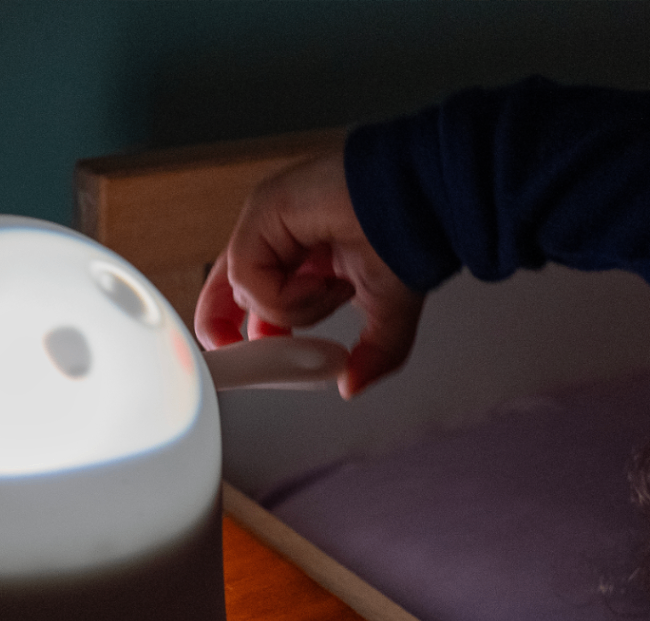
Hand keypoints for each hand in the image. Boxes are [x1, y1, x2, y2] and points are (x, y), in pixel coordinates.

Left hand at [194, 149, 425, 398]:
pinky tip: (326, 281)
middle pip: (226, 288)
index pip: (250, 293)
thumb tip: (352, 386)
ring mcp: (267, 222)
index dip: (246, 331)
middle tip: (262, 360)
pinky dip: (288, 294)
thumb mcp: (388, 316)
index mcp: (302, 255)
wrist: (423, 203)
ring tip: (335, 292)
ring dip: (295, 310)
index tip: (257, 363)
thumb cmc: (409, 237)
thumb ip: (372, 355)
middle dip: (237, 331)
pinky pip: (249, 275)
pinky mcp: (263, 210)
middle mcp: (278, 236)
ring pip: (246, 291)